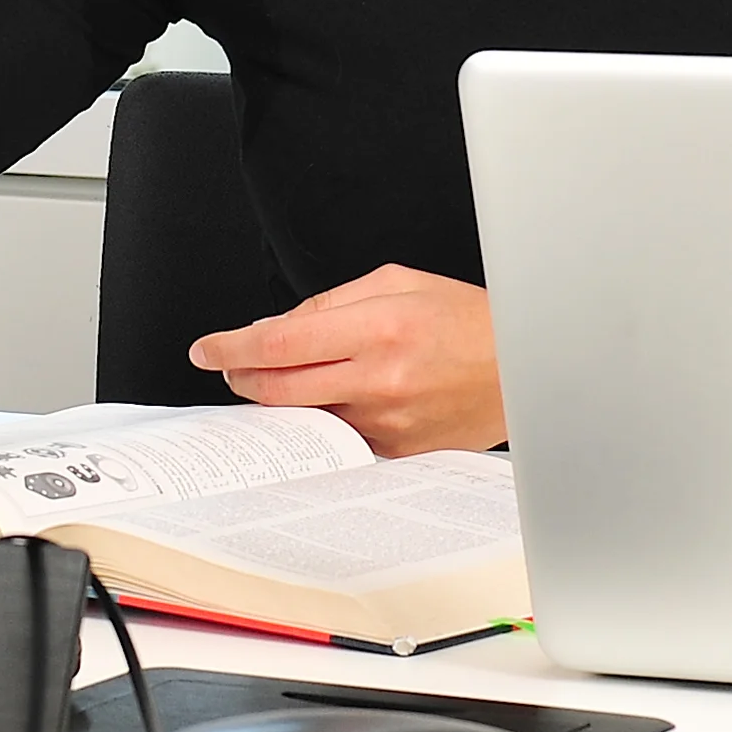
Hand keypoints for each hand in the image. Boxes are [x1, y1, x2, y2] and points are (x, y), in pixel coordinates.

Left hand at [188, 265, 502, 454]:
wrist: (525, 371)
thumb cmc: (469, 321)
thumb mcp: (399, 283)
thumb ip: (331, 301)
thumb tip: (275, 327)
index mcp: (378, 327)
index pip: (279, 342)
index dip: (231, 347)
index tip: (206, 349)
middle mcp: (379, 378)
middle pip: (278, 388)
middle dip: (241, 378)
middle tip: (231, 367)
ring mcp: (387, 420)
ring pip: (304, 416)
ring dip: (279, 400)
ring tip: (280, 381)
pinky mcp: (396, 449)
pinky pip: (338, 437)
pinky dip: (319, 420)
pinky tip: (324, 404)